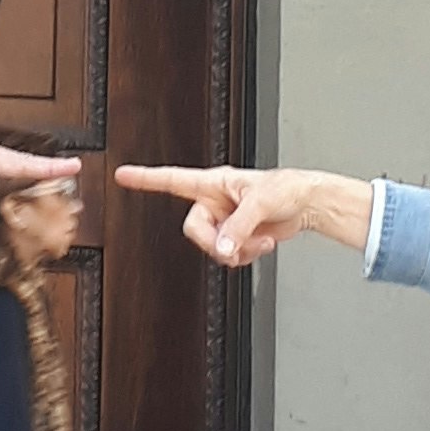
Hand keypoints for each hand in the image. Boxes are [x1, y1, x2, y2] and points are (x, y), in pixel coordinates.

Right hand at [117, 164, 375, 268]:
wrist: (307, 205)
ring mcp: (225, 222)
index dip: (146, 179)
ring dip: (237, 250)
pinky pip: (228, 255)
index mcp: (213, 183)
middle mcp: (214, 203)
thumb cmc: (285, 189)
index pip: (172, 179)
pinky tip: (261, 245)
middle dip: (215, 241)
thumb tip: (222, 248)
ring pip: (212, 247)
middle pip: (194, 229)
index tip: (122, 175)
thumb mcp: (260, 203)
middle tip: (234, 244)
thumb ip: (237, 227)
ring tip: (259, 240)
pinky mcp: (237, 237)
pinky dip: (245, 256)